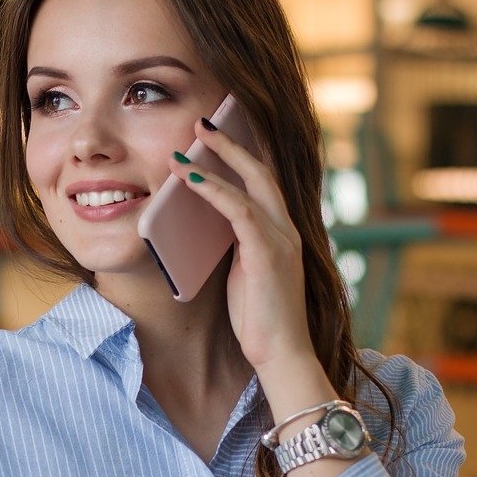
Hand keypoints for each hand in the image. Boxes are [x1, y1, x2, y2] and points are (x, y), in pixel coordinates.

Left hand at [168, 118, 312, 372]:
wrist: (280, 355)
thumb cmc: (258, 320)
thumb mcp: (241, 272)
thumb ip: (233, 245)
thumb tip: (204, 223)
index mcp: (280, 233)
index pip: (263, 182)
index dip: (242, 154)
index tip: (217, 134)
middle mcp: (286, 229)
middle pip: (261, 170)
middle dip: (231, 143)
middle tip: (202, 122)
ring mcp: (281, 239)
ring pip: (252, 184)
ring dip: (218, 159)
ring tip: (190, 140)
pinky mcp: (269, 253)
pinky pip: (239, 211)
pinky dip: (214, 191)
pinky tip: (190, 178)